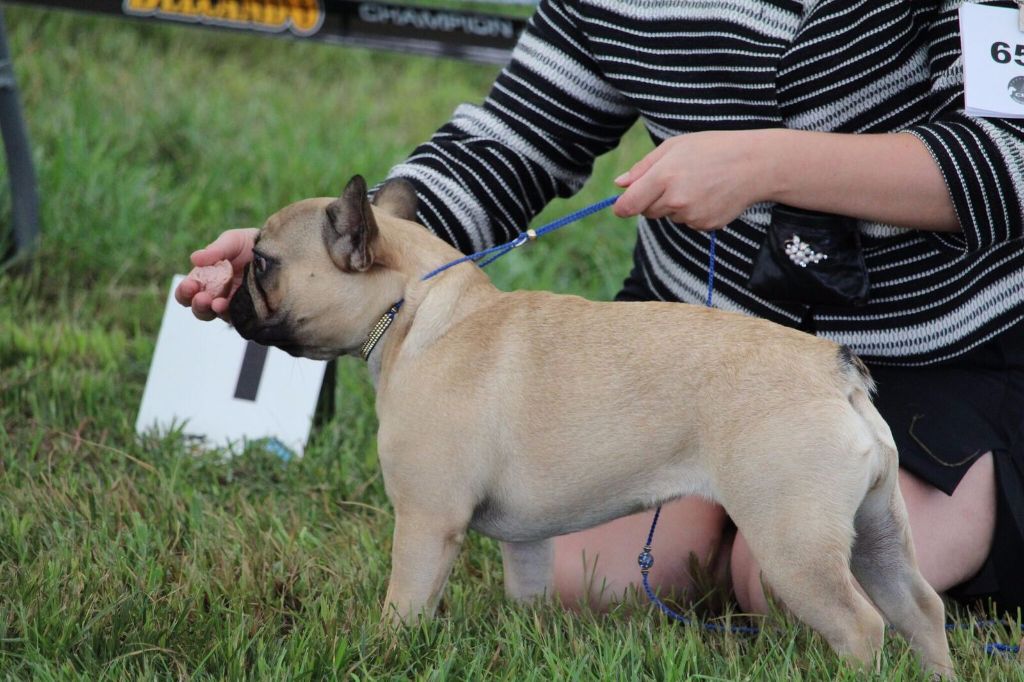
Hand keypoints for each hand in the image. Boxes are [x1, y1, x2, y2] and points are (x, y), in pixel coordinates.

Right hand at [174, 227, 258, 320]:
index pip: (189, 290)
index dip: (185, 291)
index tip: (190, 285)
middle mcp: (216, 293)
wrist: (280, 250)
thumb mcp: (233, 241)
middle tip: (200, 296)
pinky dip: (227, 312)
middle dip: (195, 303)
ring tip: (212, 303)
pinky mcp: (247, 310)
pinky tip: (226, 305)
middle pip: (198, 306)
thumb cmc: (252, 244)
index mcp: (207, 277)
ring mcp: (232, 303)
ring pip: (212, 314)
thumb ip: (216, 250)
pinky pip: (234, 317)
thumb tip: (194, 259)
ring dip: (209, 310)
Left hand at [612, 130, 772, 230]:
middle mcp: (675, 200)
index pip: (628, 205)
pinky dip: (693, 212)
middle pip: (647, 212)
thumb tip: (619, 185)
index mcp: (663, 176)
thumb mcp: (675, 147)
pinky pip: (688, 222)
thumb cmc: (713, 149)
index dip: (621, 206)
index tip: (622, 205)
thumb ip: (643, 167)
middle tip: (675, 179)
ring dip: (675, 205)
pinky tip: (709, 194)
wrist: (755, 164)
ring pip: (669, 217)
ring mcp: (691, 216)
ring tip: (699, 183)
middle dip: (653, 200)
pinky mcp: (705, 226)